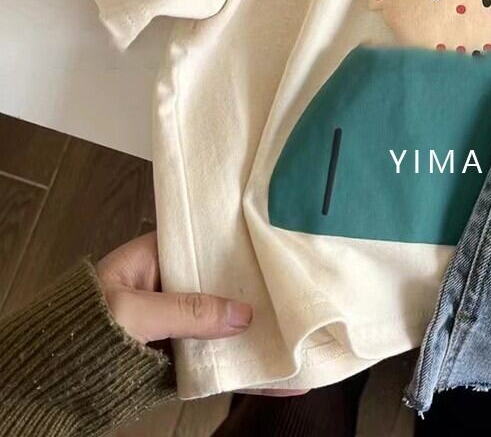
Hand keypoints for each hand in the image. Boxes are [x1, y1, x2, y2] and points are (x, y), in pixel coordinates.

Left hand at [96, 232, 306, 396]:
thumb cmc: (81, 329)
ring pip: (227, 326)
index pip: (208, 242)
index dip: (242, 245)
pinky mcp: (180, 359)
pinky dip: (245, 370)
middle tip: (306, 294)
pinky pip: (217, 361)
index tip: (279, 248)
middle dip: (262, 294)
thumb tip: (244, 314)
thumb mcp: (133, 312)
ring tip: (305, 341)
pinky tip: (279, 378)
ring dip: (261, 336)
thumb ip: (188, 310)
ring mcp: (177, 324)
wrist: (46, 385)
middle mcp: (172, 287)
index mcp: (157, 257)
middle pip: (226, 285)